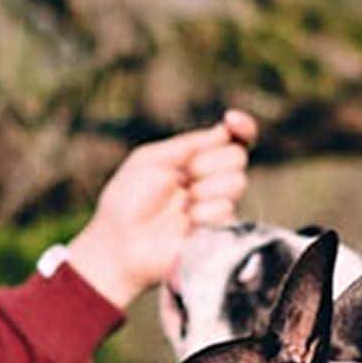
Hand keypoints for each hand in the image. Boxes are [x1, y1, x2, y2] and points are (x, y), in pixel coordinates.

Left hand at [66, 108, 258, 309]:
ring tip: (182, 205)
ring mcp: (215, 208)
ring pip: (237, 182)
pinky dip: (204, 213)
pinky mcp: (218, 234)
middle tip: (183, 179)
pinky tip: (186, 223)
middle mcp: (210, 183)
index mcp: (195, 161)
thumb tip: (223, 131)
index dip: (242, 127)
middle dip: (209, 163)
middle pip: (238, 157)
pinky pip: (227, 210)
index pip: (234, 140)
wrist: (119, 243)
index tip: (231, 120)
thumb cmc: (126, 202)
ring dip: (205, 189)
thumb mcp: (149, 160)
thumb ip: (187, 143)